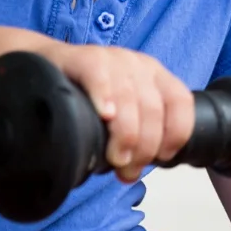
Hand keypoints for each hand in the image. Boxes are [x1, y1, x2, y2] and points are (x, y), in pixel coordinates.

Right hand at [38, 42, 193, 182]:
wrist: (49, 66)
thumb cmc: (88, 95)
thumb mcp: (121, 114)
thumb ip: (132, 139)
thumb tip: (130, 173)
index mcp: (156, 78)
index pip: (181, 103)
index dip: (176, 134)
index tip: (162, 157)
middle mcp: (140, 66)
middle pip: (154, 109)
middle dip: (144, 146)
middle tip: (127, 168)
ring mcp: (114, 59)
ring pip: (129, 98)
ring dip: (125, 134)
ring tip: (115, 157)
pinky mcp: (85, 57)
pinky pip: (99, 76)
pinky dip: (104, 97)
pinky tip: (103, 115)